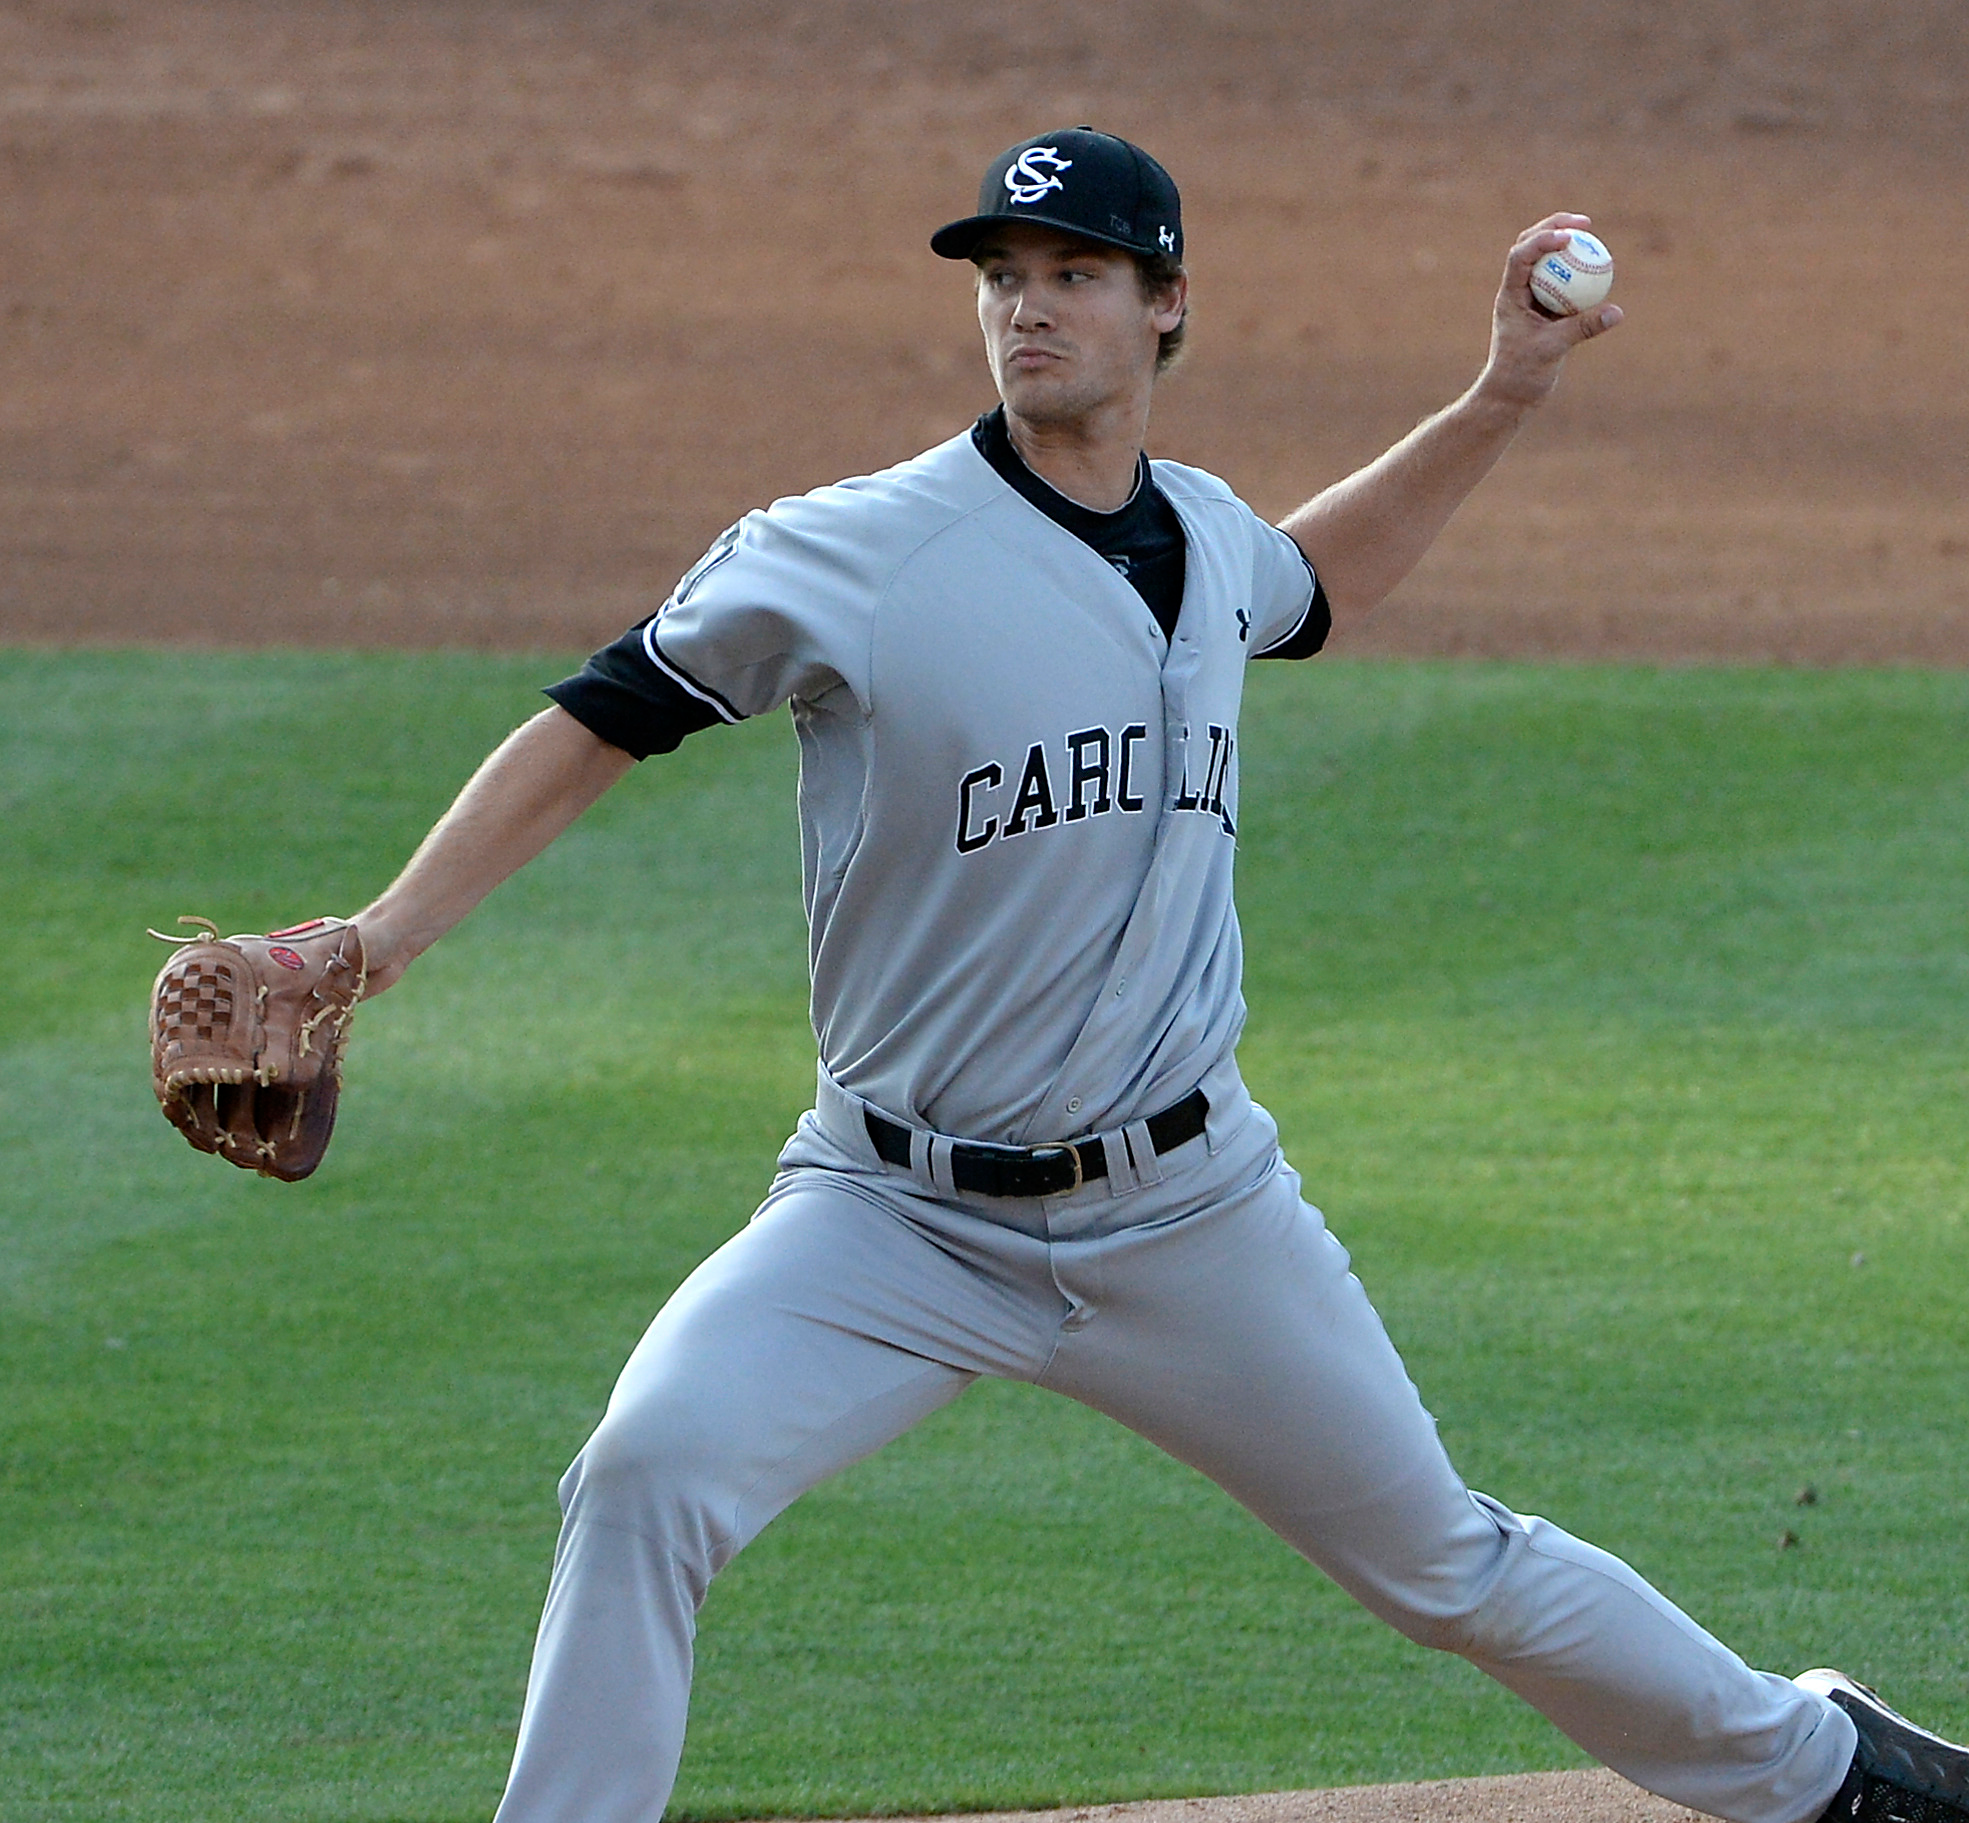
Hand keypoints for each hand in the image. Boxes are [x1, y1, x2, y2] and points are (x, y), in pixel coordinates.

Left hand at [1477, 214, 1622, 411]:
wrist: (1510, 396)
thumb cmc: (1521, 375)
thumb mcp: (1553, 349)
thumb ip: (1584, 328)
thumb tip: (1617, 312)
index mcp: (1510, 296)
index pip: (1521, 256)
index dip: (1544, 239)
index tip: (1571, 237)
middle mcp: (1518, 292)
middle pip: (1531, 247)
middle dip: (1555, 227)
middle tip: (1585, 223)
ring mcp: (1531, 300)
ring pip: (1547, 262)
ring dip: (1567, 246)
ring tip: (1592, 236)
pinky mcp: (1545, 311)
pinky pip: (1563, 283)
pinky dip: (1579, 273)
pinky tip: (1600, 268)